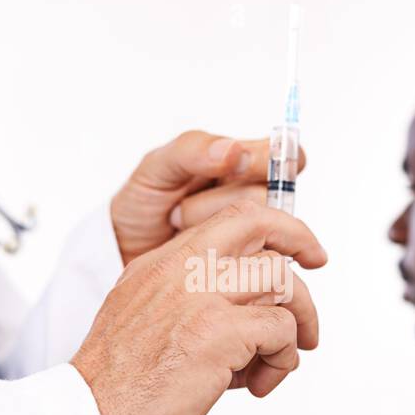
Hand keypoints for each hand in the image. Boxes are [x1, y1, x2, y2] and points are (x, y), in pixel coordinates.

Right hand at [73, 199, 325, 414]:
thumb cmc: (117, 388)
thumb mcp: (142, 319)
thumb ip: (185, 298)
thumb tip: (249, 306)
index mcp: (159, 262)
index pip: (230, 218)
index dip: (275, 228)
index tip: (298, 252)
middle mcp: (178, 269)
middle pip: (260, 226)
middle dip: (302, 244)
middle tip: (318, 269)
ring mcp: (198, 298)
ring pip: (281, 281)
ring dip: (295, 324)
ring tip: (276, 362)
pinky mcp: (216, 334)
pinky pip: (280, 331)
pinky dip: (282, 362)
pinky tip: (258, 385)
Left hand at [109, 130, 306, 263]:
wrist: (126, 250)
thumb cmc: (145, 203)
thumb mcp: (157, 167)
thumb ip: (194, 150)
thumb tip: (235, 151)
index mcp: (244, 161)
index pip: (289, 158)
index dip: (268, 164)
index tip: (234, 168)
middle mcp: (256, 196)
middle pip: (267, 198)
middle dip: (214, 202)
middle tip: (178, 207)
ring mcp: (254, 232)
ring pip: (256, 228)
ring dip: (206, 225)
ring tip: (177, 226)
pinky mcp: (246, 265)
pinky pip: (250, 260)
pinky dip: (214, 253)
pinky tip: (188, 248)